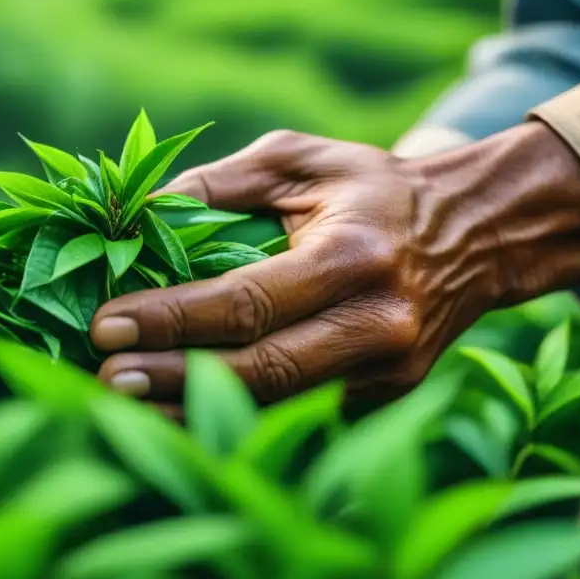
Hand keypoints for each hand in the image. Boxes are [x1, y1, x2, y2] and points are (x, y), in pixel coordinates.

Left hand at [91, 123, 579, 404]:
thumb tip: (134, 218)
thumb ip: (217, 183)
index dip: (171, 318)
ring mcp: (388, 372)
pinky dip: (240, 418)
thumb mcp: (299, 160)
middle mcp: (376, 323)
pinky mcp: (387, 398)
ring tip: (128, 409)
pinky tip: (185, 413)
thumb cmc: (371, 189)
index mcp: (352, 257)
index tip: (104, 327)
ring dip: (196, 412)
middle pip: (261, 372)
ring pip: (278, 409)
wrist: (475, 233)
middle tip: (106, 381)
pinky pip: (302, 416)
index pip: (247, 301)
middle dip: (173, 380)